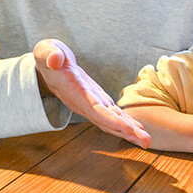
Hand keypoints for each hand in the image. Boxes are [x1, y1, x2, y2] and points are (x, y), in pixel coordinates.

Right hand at [33, 39, 150, 148]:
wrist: (49, 63)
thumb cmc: (48, 56)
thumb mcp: (46, 51)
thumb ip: (50, 54)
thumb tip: (55, 60)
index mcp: (74, 91)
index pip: (95, 109)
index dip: (111, 120)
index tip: (128, 129)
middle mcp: (84, 102)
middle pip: (106, 121)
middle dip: (126, 131)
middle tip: (146, 142)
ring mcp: (91, 103)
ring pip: (111, 120)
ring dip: (129, 131)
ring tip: (146, 140)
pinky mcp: (97, 100)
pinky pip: (112, 114)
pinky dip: (125, 122)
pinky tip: (137, 129)